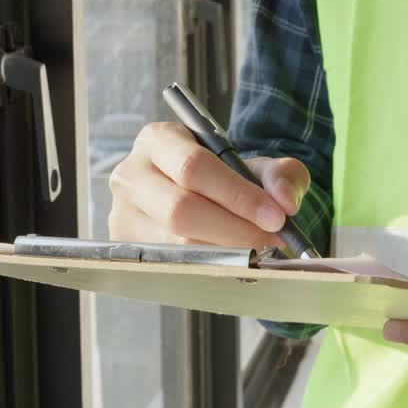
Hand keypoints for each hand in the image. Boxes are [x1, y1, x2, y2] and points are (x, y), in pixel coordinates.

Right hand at [108, 121, 308, 249]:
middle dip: (234, 230)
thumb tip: (284, 202)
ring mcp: (122, 213)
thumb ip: (280, 175)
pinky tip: (231, 262)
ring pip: (175, 244)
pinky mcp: (125, 247)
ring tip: (256, 250)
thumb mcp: (256, 166)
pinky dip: (206, 267)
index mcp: (158, 140)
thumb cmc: (226, 178)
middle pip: (180, 210)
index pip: (194, 167)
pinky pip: (169, 265)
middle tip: (270, 239)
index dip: (237, 195)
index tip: (275, 217)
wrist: (201, 198)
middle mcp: (131, 174)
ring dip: (224, 252)